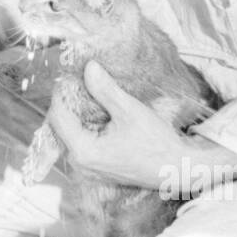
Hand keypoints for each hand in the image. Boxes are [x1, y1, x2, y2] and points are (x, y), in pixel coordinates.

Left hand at [48, 61, 186, 189]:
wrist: (178, 168)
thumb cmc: (157, 144)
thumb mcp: (129, 110)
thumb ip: (105, 89)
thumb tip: (89, 67)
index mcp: (82, 151)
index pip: (58, 115)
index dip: (62, 91)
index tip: (71, 73)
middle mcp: (79, 164)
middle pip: (61, 125)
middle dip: (69, 101)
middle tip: (81, 79)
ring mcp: (87, 168)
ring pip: (71, 133)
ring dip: (78, 112)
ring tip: (91, 92)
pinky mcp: (97, 168)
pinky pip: (82, 141)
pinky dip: (86, 125)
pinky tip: (99, 111)